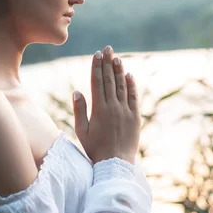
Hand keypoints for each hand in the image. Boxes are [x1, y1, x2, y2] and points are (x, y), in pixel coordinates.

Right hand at [72, 46, 139, 163]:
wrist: (116, 164)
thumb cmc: (95, 149)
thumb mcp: (82, 131)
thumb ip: (79, 110)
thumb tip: (77, 91)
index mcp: (99, 109)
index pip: (97, 82)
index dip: (96, 67)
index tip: (96, 55)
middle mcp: (113, 107)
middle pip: (110, 80)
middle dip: (108, 63)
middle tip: (107, 49)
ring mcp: (126, 111)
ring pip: (122, 86)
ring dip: (119, 70)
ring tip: (116, 58)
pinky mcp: (135, 117)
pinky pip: (134, 97)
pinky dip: (132, 85)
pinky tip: (129, 75)